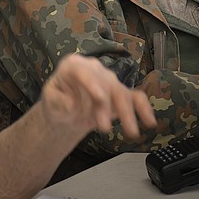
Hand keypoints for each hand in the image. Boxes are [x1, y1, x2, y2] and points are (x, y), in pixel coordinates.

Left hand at [37, 53, 156, 142]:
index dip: (93, 83)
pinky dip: (143, 108)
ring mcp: (109, 81)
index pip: (83, 71)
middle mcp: (94, 69)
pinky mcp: (120, 93)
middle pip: (105, 84)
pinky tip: (150, 121)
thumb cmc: (56, 102)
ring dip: (127, 113)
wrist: (66, 111)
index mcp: (73, 65)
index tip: (100, 97)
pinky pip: (135, 97)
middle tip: (104, 128)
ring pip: (122, 93)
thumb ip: (57, 101)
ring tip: (130, 133)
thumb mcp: (49, 101)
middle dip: (107, 107)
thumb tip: (71, 104)